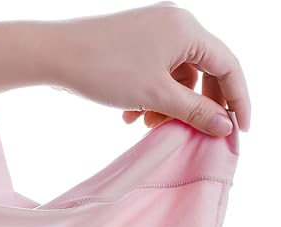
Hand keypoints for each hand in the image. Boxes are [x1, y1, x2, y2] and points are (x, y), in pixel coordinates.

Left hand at [45, 1, 250, 135]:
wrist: (55, 55)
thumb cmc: (105, 70)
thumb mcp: (155, 96)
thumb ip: (194, 112)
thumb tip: (225, 126)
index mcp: (188, 30)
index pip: (228, 67)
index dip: (237, 101)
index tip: (240, 132)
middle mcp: (175, 25)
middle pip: (203, 72)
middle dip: (194, 107)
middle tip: (190, 134)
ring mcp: (153, 32)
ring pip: (175, 77)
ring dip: (167, 106)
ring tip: (146, 125)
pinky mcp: (134, 44)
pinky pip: (154, 74)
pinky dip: (149, 97)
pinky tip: (130, 116)